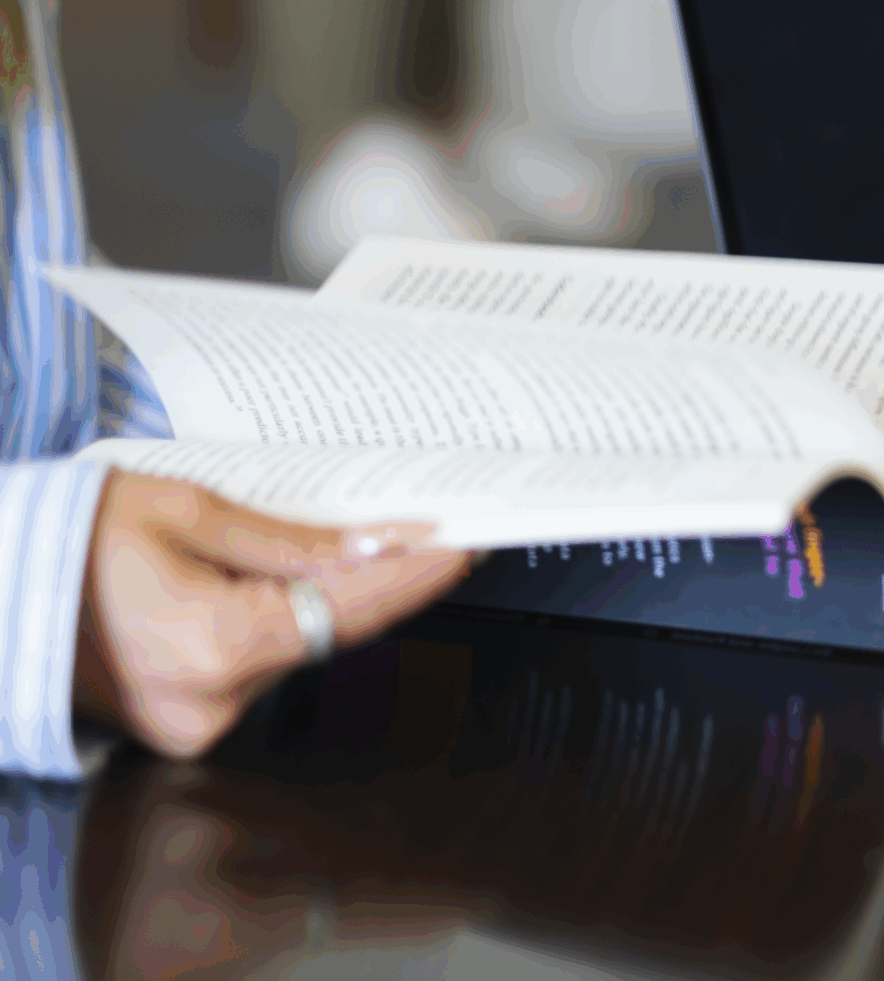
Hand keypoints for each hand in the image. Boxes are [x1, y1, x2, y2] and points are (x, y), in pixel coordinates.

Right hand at [72, 471, 468, 759]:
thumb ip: (288, 540)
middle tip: (424, 531)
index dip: (415, 574)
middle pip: (329, 629)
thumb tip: (372, 547)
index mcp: (212, 643)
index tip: (464, 545)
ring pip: (295, 648)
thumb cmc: (67, 539)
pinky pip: (257, 665)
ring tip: (334, 545)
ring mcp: (195, 723)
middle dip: (375, 579)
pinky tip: (283, 585)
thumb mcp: (186, 512)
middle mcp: (209, 701)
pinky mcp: (185, 725)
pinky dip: (276, 624)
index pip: (350, 606)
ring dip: (319, 599)